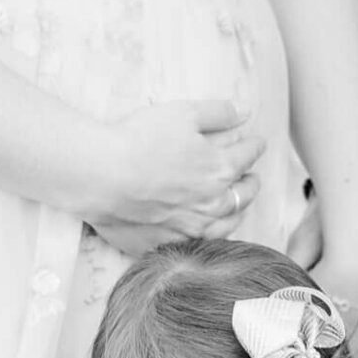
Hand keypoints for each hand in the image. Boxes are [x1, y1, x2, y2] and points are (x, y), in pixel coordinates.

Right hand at [82, 101, 267, 257]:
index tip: (256, 142)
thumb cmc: (139, 140)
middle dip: (251, 183)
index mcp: (220, 168)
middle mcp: (212, 204)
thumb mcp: (183, 113)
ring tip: (235, 207)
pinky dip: (207, 236)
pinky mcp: (167, 245)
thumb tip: (244, 112)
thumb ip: (219, 113)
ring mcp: (191, 229)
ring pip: (226, 225)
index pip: (249, 155)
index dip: (254, 145)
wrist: (101, 177)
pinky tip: (204, 230)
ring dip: (235, 214)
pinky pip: (196, 245)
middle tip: (251, 177)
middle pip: (244, 194)